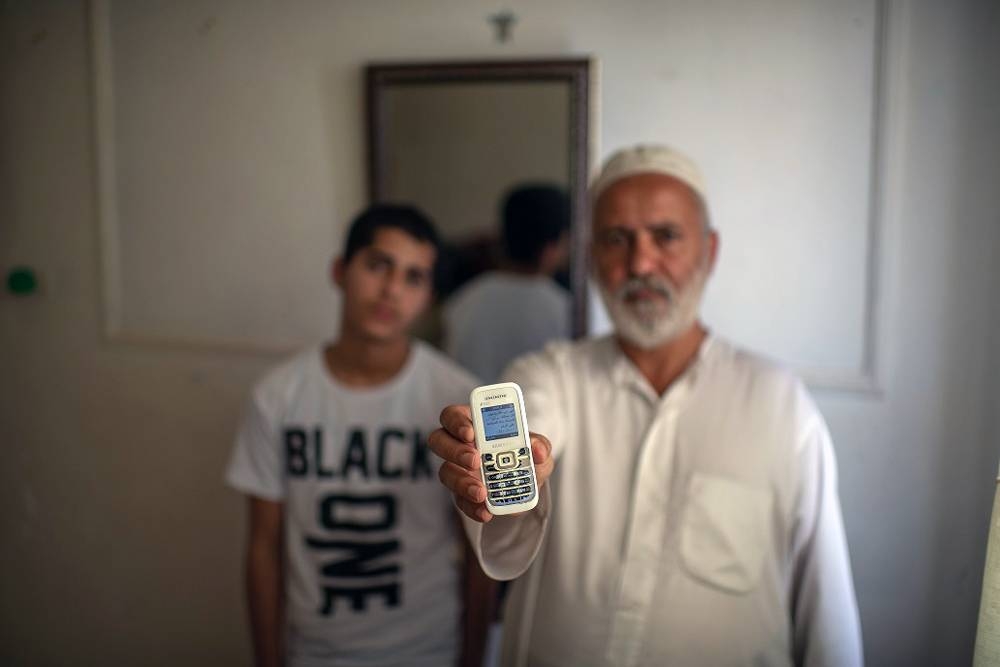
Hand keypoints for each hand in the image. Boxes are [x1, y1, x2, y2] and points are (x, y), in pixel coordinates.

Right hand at [429, 404, 553, 522]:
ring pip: (445, 472)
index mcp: (473, 423)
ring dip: (462, 482)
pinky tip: (485, 511)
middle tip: (475, 460)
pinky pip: (459, 500)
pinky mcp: (461, 493)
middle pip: (439, 441)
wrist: (527, 484)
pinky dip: (472, 506)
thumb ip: (540, 445)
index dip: (456, 422)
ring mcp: (457, 470)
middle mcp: (458, 444)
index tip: (470, 432)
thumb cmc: (525, 454)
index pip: (453, 415)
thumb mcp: (538, 448)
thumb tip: (537, 450)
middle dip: (455, 450)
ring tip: (481, 492)